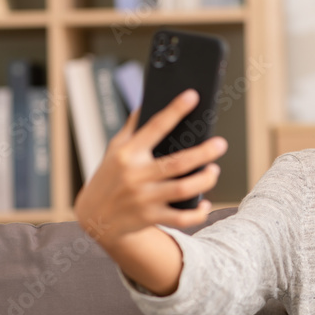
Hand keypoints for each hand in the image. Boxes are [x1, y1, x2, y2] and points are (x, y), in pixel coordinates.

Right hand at [73, 89, 227, 246]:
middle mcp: (135, 175)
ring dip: (204, 180)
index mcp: (127, 154)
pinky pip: (180, 218)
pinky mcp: (150, 217)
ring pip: (183, 189)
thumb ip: (132, 128)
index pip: (154, 127)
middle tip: (220, 144)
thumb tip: (147, 101)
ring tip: (214, 170)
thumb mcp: (114, 150)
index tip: (193, 96)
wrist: (94, 218)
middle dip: (203, 153)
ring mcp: (143, 198)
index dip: (174, 110)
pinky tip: (205, 204)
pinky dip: (197, 214)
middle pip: (177, 162)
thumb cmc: (110, 177)